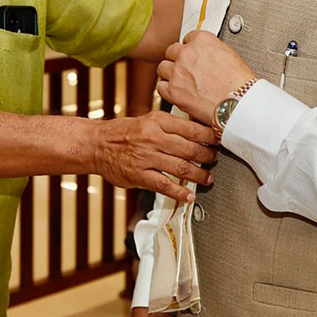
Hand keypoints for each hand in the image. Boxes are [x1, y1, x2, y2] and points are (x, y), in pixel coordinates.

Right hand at [91, 111, 217, 201]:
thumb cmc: (124, 132)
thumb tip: (198, 132)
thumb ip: (170, 126)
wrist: (97, 144)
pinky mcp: (139, 175)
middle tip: (215, 160)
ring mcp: (146, 158)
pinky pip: (165, 185)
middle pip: (190, 149)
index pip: (192, 128)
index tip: (219, 140)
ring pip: (181, 168)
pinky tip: (189, 196)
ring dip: (199, 175)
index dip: (210, 136)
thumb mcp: (148, 120)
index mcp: (158, 121)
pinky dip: (180, 192)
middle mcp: (153, 138)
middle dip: (208, 157)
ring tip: (207, 178)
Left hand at [156, 30, 254, 127]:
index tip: (192, 56)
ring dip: (170, 74)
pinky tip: (177, 93)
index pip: (187, 38)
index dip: (190, 49)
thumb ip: (211, 51)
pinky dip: (167, 90)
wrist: (239, 104)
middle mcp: (187, 53)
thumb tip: (204, 55)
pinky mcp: (173, 90)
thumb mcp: (229, 55)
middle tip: (185, 70)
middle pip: (171, 51)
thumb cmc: (240, 84)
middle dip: (177, 60)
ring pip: (163, 68)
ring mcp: (178, 71)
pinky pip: (161, 87)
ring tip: (181, 82)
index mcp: (202, 40)